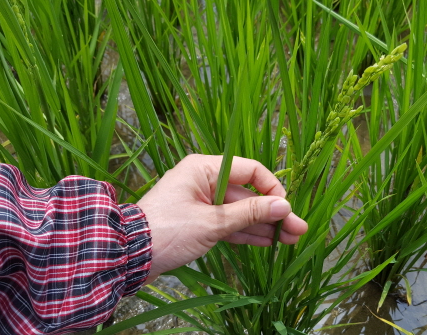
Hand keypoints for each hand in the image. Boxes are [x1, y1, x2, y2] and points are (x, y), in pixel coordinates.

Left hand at [136, 154, 307, 283]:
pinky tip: (268, 242)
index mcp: (205, 169)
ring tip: (290, 240)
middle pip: (248, 194)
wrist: (128, 256)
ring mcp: (202, 202)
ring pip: (240, 211)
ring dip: (263, 226)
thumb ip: (250, 213)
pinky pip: (229, 223)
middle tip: (298, 230)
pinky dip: (246, 232)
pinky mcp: (199, 222)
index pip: (250, 170)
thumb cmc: (167, 231)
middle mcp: (205, 181)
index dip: (272, 188)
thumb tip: (284, 206)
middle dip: (273, 213)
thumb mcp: (213, 222)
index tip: (285, 209)